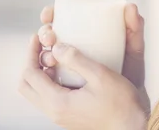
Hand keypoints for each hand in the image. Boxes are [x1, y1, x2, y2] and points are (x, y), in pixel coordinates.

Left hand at [19, 35, 146, 129]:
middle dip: (31, 63)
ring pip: (35, 93)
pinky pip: (47, 98)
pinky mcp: (68, 116)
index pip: (30, 74)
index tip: (39, 38)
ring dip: (40, 72)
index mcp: (58, 102)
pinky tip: (65, 71)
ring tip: (55, 56)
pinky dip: (49, 82)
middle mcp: (54, 112)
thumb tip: (57, 47)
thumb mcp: (100, 75)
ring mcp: (60, 116)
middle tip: (43, 47)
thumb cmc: (121, 103)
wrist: (132, 126)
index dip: (31, 53)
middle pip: (26, 86)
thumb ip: (76, 60)